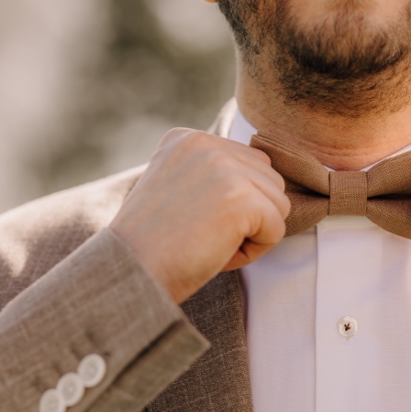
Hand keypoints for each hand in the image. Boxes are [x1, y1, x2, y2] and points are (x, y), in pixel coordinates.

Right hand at [111, 128, 288, 302]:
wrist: (132, 272)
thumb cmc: (152, 245)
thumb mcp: (174, 188)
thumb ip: (209, 174)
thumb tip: (259, 179)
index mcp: (187, 139)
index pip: (248, 162)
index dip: (232, 203)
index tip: (192, 220)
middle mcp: (206, 144)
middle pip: (269, 179)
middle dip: (248, 215)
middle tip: (204, 236)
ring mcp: (225, 169)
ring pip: (278, 204)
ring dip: (252, 233)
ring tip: (209, 243)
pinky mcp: (241, 199)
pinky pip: (276, 229)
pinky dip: (253, 252)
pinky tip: (216, 253)